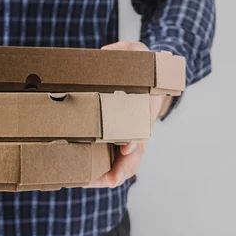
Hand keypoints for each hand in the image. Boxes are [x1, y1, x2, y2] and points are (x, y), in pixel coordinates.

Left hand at [87, 41, 172, 187]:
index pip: (142, 125)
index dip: (134, 138)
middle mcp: (141, 123)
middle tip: (105, 180)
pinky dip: (105, 170)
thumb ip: (120, 51)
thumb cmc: (137, 63)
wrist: (148, 72)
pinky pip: (116, 157)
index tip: (125, 146)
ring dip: (112, 175)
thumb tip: (105, 54)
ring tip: (90, 183)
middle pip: (136, 152)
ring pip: (128, 160)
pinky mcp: (121, 137)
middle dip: (121, 168)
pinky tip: (86, 178)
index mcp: (146, 103)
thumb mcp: (132, 51)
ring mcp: (133, 133)